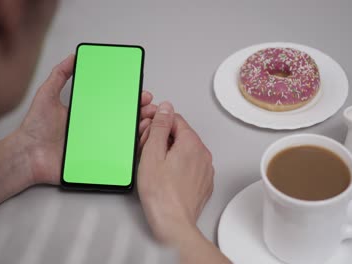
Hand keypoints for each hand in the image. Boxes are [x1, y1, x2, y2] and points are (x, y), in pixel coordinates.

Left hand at [16, 54, 155, 184]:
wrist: (26, 155)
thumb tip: (73, 56)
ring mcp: (98, 146)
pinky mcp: (97, 162)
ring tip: (149, 121)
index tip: (141, 93)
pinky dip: (134, 149)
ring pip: (126, 137)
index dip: (130, 99)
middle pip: (125, 120)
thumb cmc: (35, 128)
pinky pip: (119, 157)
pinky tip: (140, 140)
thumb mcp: (47, 95)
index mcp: (88, 114)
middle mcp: (96, 129)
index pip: (115, 105)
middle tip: (150, 107)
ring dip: (142, 129)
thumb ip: (59, 74)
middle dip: (142, 112)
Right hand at [138, 102, 213, 243]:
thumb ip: (159, 127)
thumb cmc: (161, 194)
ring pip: (185, 150)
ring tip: (155, 167)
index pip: (174, 119)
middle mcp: (203, 153)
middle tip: (147, 151)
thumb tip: (165, 109)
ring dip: (169, 152)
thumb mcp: (152, 154)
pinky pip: (190, 165)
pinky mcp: (203, 182)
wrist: (173, 223)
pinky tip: (166, 177)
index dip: (157, 123)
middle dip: (162, 138)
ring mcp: (205, 169)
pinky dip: (178, 166)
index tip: (147, 133)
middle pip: (180, 134)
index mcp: (192, 143)